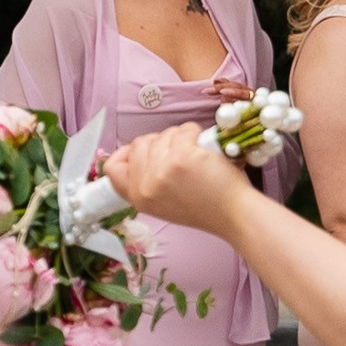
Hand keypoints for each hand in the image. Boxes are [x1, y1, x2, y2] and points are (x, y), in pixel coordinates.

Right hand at [105, 124, 249, 231]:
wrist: (233, 215)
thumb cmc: (204, 207)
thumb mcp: (162, 203)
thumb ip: (145, 181)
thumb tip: (136, 153)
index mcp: (138, 198)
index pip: (112, 167)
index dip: (125, 154)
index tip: (142, 151)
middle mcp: (145, 185)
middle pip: (139, 144)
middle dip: (160, 143)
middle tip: (179, 155)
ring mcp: (162, 169)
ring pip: (162, 135)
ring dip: (180, 138)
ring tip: (195, 156)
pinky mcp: (183, 157)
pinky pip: (183, 130)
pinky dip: (194, 133)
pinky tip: (204, 149)